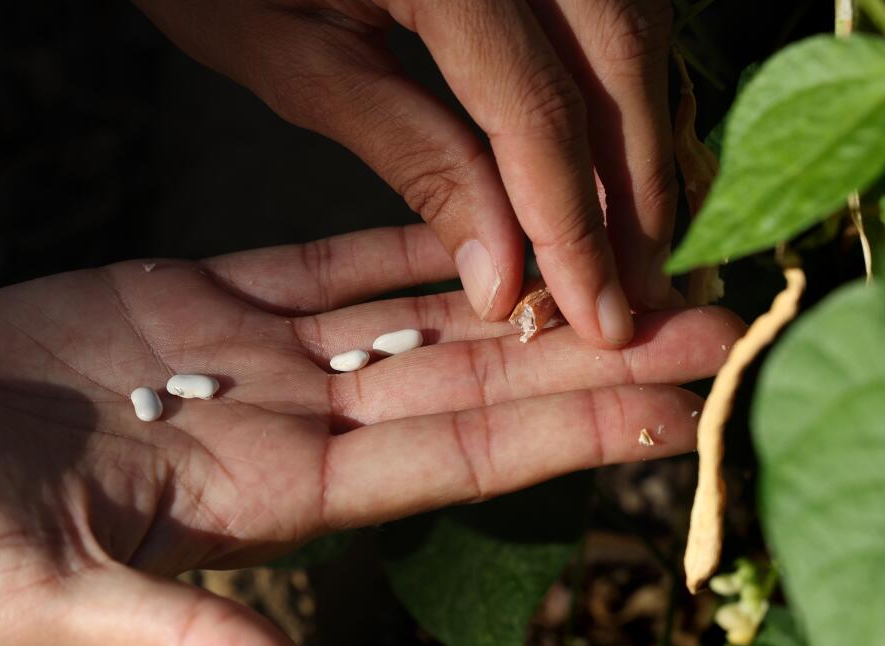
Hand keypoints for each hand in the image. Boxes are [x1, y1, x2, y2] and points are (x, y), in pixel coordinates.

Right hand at [0, 225, 738, 645]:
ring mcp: (248, 354)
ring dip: (524, 286)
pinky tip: (493, 220)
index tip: (680, 401)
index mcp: (268, 500)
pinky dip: (415, 239)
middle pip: (468, 380)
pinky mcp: (198, 292)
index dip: (572, 428)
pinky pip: (331, 260)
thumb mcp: (59, 609)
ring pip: (418, 313)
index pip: (455, 458)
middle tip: (715, 312)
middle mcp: (284, 427)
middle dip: (590, 349)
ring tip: (635, 254)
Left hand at [134, 0, 677, 346]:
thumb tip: (504, 272)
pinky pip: (608, 3)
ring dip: (642, 135)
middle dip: (638, 186)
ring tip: (637, 240)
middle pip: (618, 56)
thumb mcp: (298, 61)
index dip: (575, 222)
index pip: (538, 108)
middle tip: (644, 293)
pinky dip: (618, 82)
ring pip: (634, 24)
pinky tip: (616, 151)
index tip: (600, 316)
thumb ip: (414, 155)